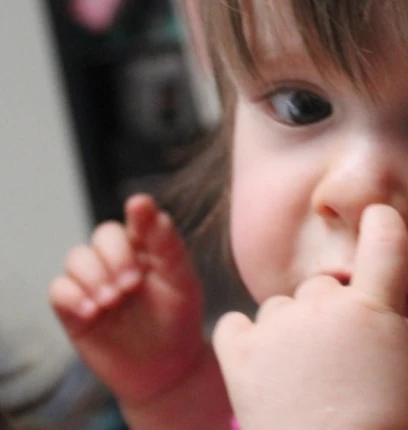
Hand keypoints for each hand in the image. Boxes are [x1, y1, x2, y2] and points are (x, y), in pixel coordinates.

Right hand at [49, 194, 206, 404]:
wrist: (167, 368)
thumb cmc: (179, 318)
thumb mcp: (181, 280)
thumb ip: (167, 244)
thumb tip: (147, 206)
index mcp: (147, 248)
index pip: (136, 221)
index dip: (137, 212)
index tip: (139, 206)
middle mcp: (117, 260)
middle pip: (102, 236)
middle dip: (115, 255)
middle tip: (132, 284)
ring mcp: (94, 282)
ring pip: (77, 258)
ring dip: (93, 275)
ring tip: (113, 300)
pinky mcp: (75, 309)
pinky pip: (59, 289)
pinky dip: (72, 295)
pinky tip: (93, 310)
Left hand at [213, 204, 407, 429]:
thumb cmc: (384, 422)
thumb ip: (394, 322)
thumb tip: (378, 303)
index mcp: (371, 307)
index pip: (384, 244)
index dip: (382, 223)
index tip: (378, 215)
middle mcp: (322, 305)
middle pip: (321, 286)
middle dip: (328, 311)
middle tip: (335, 356)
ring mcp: (277, 326)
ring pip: (281, 307)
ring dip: (289, 330)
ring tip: (300, 375)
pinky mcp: (239, 352)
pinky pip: (235, 325)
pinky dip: (246, 341)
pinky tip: (262, 366)